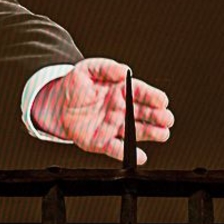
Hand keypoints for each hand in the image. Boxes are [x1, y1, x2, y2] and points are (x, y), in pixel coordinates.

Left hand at [31, 58, 172, 164]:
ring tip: (162, 134)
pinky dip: (129, 154)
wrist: (57, 104)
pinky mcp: (103, 142)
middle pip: (144, 113)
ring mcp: (115, 126)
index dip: (153, 96)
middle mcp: (122, 109)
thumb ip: (106, 67)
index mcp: (121, 90)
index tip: (162, 100)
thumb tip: (124, 70)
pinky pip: (118, 149)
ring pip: (136, 131)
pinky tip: (140, 156)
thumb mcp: (88, 69)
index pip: (141, 93)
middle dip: (158, 116)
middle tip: (167, 119)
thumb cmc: (75, 85)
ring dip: (151, 133)